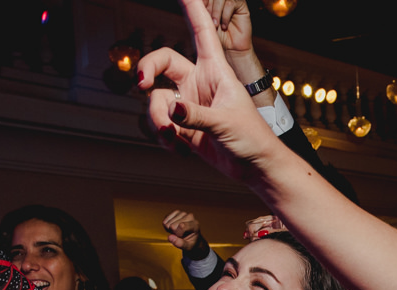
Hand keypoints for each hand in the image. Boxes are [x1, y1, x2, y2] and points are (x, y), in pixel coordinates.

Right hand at [137, 0, 280, 181]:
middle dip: (147, 70)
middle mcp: (198, 83)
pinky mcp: (183, 126)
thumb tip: (172, 109)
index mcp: (215, 70)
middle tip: (142, 83)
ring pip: (157, 101)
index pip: (200, 31)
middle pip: (162, 63)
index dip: (191, 9)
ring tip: (172, 136)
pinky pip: (161, 125)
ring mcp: (189, 104)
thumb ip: (196, 116)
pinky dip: (165, 138)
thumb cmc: (253, 138)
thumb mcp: (226, 123)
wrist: (254, 167)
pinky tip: (179, 148)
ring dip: (158, 119)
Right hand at [163, 209, 207, 254]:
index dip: (178, 234)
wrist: (192, 237)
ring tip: (178, 231)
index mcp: (195, 225)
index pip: (182, 226)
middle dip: (174, 232)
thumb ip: (180, 244)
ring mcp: (182, 213)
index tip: (182, 237)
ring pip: (168, 223)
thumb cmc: (191, 242)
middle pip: (172, 226)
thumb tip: (170, 237)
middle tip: (180, 235)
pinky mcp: (176, 212)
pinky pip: (165, 220)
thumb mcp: (188, 247)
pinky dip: (167, 225)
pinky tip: (174, 227)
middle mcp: (190, 216)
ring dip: (170, 229)